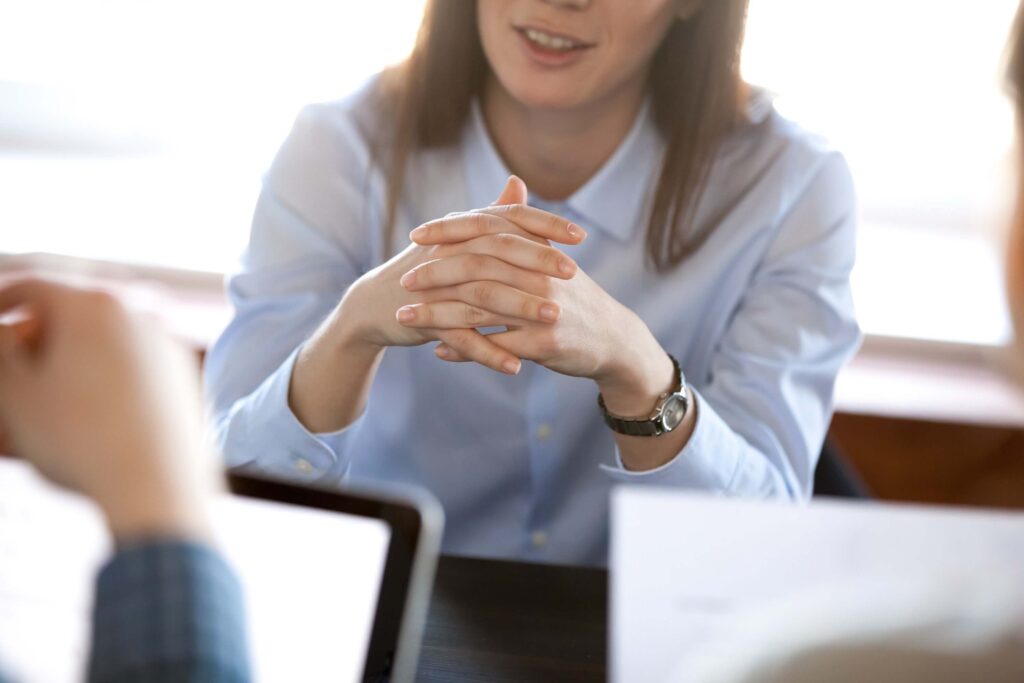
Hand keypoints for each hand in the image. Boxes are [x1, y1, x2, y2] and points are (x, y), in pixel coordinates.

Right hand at [0, 277, 218, 542]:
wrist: (156, 486)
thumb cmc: (78, 442)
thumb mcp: (16, 395)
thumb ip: (1, 352)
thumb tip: (6, 335)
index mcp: (90, 304)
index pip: (31, 286)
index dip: (1, 301)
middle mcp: (137, 310)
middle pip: (74, 307)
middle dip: (41, 326)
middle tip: (20, 356)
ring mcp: (166, 339)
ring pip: (108, 332)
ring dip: (77, 347)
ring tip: (54, 381)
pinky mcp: (185, 371)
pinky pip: (136, 357)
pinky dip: (110, 367)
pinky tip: (94, 400)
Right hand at [333, 176, 586, 374]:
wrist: (377, 305)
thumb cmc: (427, 271)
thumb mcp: (458, 240)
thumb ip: (491, 213)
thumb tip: (518, 182)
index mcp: (462, 231)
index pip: (508, 219)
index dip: (545, 225)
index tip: (581, 236)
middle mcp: (449, 251)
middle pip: (499, 252)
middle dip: (538, 264)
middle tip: (573, 276)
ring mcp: (436, 286)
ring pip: (483, 295)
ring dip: (519, 309)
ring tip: (554, 321)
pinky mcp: (425, 318)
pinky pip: (460, 337)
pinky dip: (488, 352)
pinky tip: (515, 367)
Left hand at [401, 180, 673, 415]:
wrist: (614, 341)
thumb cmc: (575, 298)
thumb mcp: (555, 256)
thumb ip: (528, 222)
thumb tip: (510, 183)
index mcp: (539, 249)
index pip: (488, 229)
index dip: (450, 230)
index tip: (415, 234)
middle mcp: (541, 274)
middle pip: (477, 266)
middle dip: (435, 273)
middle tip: (403, 279)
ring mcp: (543, 309)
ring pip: (479, 307)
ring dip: (437, 313)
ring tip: (405, 318)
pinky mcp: (544, 344)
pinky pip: (494, 345)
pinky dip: (463, 348)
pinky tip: (437, 350)